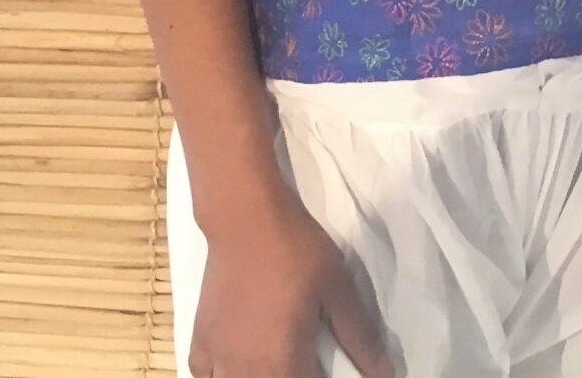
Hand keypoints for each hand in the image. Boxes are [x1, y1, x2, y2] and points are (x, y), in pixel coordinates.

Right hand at [186, 193, 393, 377]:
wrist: (246, 220)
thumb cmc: (297, 253)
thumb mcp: (339, 291)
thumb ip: (359, 337)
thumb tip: (382, 372)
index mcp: (282, 362)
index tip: (323, 367)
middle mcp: (244, 370)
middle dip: (289, 377)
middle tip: (302, 360)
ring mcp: (216, 358)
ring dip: (258, 376)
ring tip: (276, 362)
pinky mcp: (199, 341)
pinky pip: (205, 376)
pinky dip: (222, 374)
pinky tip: (237, 362)